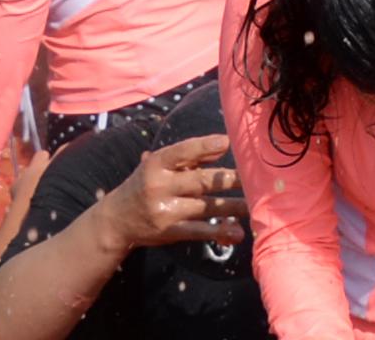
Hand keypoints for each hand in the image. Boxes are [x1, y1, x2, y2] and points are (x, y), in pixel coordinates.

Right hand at [101, 134, 245, 247]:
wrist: (117, 220)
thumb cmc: (147, 184)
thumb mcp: (161, 165)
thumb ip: (191, 156)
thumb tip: (223, 146)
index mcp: (157, 164)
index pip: (181, 151)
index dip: (204, 146)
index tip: (227, 142)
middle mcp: (159, 186)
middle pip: (201, 181)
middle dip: (230, 179)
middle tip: (258, 177)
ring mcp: (164, 211)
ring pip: (206, 206)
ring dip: (234, 206)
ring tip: (257, 202)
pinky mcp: (170, 233)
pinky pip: (200, 231)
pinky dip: (220, 230)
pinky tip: (237, 231)